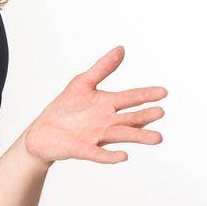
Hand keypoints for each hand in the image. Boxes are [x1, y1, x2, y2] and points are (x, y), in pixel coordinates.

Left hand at [24, 46, 166, 165]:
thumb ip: (102, 68)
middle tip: (160, 112)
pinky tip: (123, 156)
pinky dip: (110, 156)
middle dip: (145, 116)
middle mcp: (107, 121)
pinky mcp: (84, 149)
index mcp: (108, 104)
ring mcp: (97, 136)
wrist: (43, 132)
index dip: (146, 95)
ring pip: (121, 136)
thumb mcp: (83, 83)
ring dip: (138, 136)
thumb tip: (121, 49)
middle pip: (130, 118)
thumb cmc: (66, 107)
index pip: (131, 98)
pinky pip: (99, 154)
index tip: (163, 92)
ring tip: (157, 138)